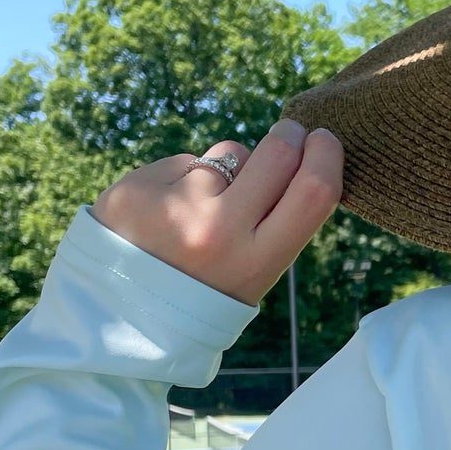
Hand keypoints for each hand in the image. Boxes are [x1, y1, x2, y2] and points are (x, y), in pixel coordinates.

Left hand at [90, 119, 344, 306]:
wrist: (123, 316)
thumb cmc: (205, 288)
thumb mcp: (253, 272)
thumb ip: (277, 223)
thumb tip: (298, 157)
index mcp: (256, 262)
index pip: (313, 192)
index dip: (327, 156)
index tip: (325, 140)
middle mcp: (218, 232)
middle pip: (276, 156)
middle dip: (289, 135)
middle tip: (288, 133)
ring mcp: (176, 207)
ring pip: (228, 155)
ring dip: (227, 168)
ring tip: (202, 208)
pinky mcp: (138, 189)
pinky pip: (182, 162)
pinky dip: (181, 180)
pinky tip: (163, 213)